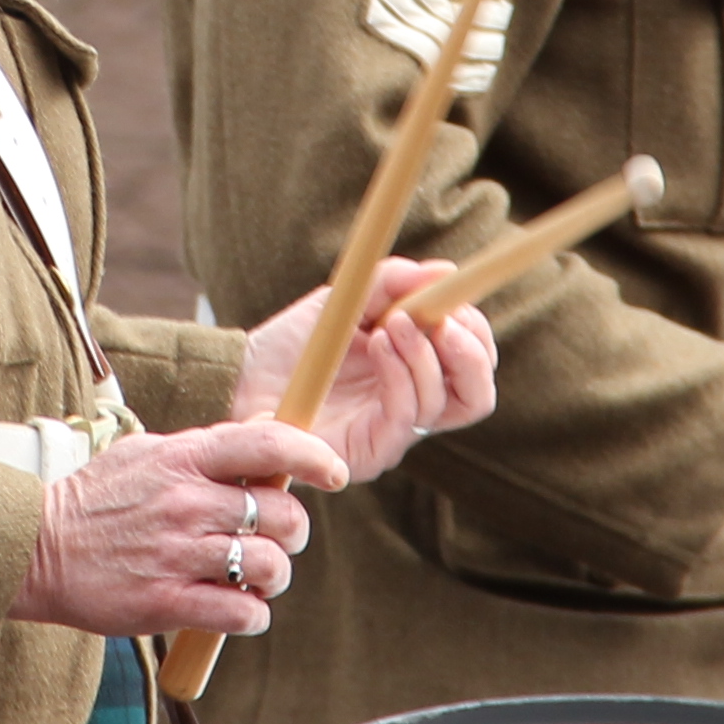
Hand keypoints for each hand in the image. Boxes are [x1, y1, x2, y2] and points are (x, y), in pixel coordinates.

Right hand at [17, 416, 345, 639]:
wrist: (34, 549)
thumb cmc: (95, 501)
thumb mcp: (146, 455)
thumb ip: (204, 448)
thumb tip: (265, 439)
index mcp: (183, 458)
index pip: (268, 445)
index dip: (314, 456)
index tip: (333, 473)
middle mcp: (185, 502)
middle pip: (282, 515)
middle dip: (293, 533)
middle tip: (277, 540)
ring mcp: (176, 554)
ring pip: (268, 567)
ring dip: (274, 577)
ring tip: (256, 578)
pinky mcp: (164, 603)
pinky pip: (241, 613)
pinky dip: (252, 615)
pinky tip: (238, 609)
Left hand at [228, 259, 496, 482]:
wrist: (246, 374)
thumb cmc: (300, 342)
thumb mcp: (349, 298)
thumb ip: (394, 282)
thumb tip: (446, 271)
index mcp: (418, 373)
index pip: (474, 364)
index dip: (474, 331)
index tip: (453, 295)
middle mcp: (414, 406)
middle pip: (477, 394)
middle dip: (470, 350)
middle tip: (442, 316)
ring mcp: (394, 432)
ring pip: (444, 403)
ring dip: (425, 353)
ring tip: (392, 322)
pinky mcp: (370, 451)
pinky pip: (406, 417)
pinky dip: (401, 373)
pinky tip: (379, 343)